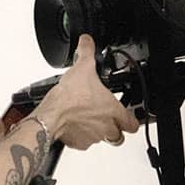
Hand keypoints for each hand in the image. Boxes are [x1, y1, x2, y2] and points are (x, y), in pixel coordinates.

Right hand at [36, 35, 139, 149]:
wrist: (52, 114)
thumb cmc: (70, 97)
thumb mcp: (83, 67)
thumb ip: (87, 52)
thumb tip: (87, 41)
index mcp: (112, 111)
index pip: (133, 124)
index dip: (132, 120)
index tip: (129, 116)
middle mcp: (106, 127)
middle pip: (119, 136)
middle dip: (116, 129)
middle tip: (109, 119)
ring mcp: (93, 137)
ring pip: (102, 140)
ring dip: (98, 132)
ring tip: (89, 120)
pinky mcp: (78, 143)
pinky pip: (84, 143)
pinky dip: (81, 136)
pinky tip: (75, 125)